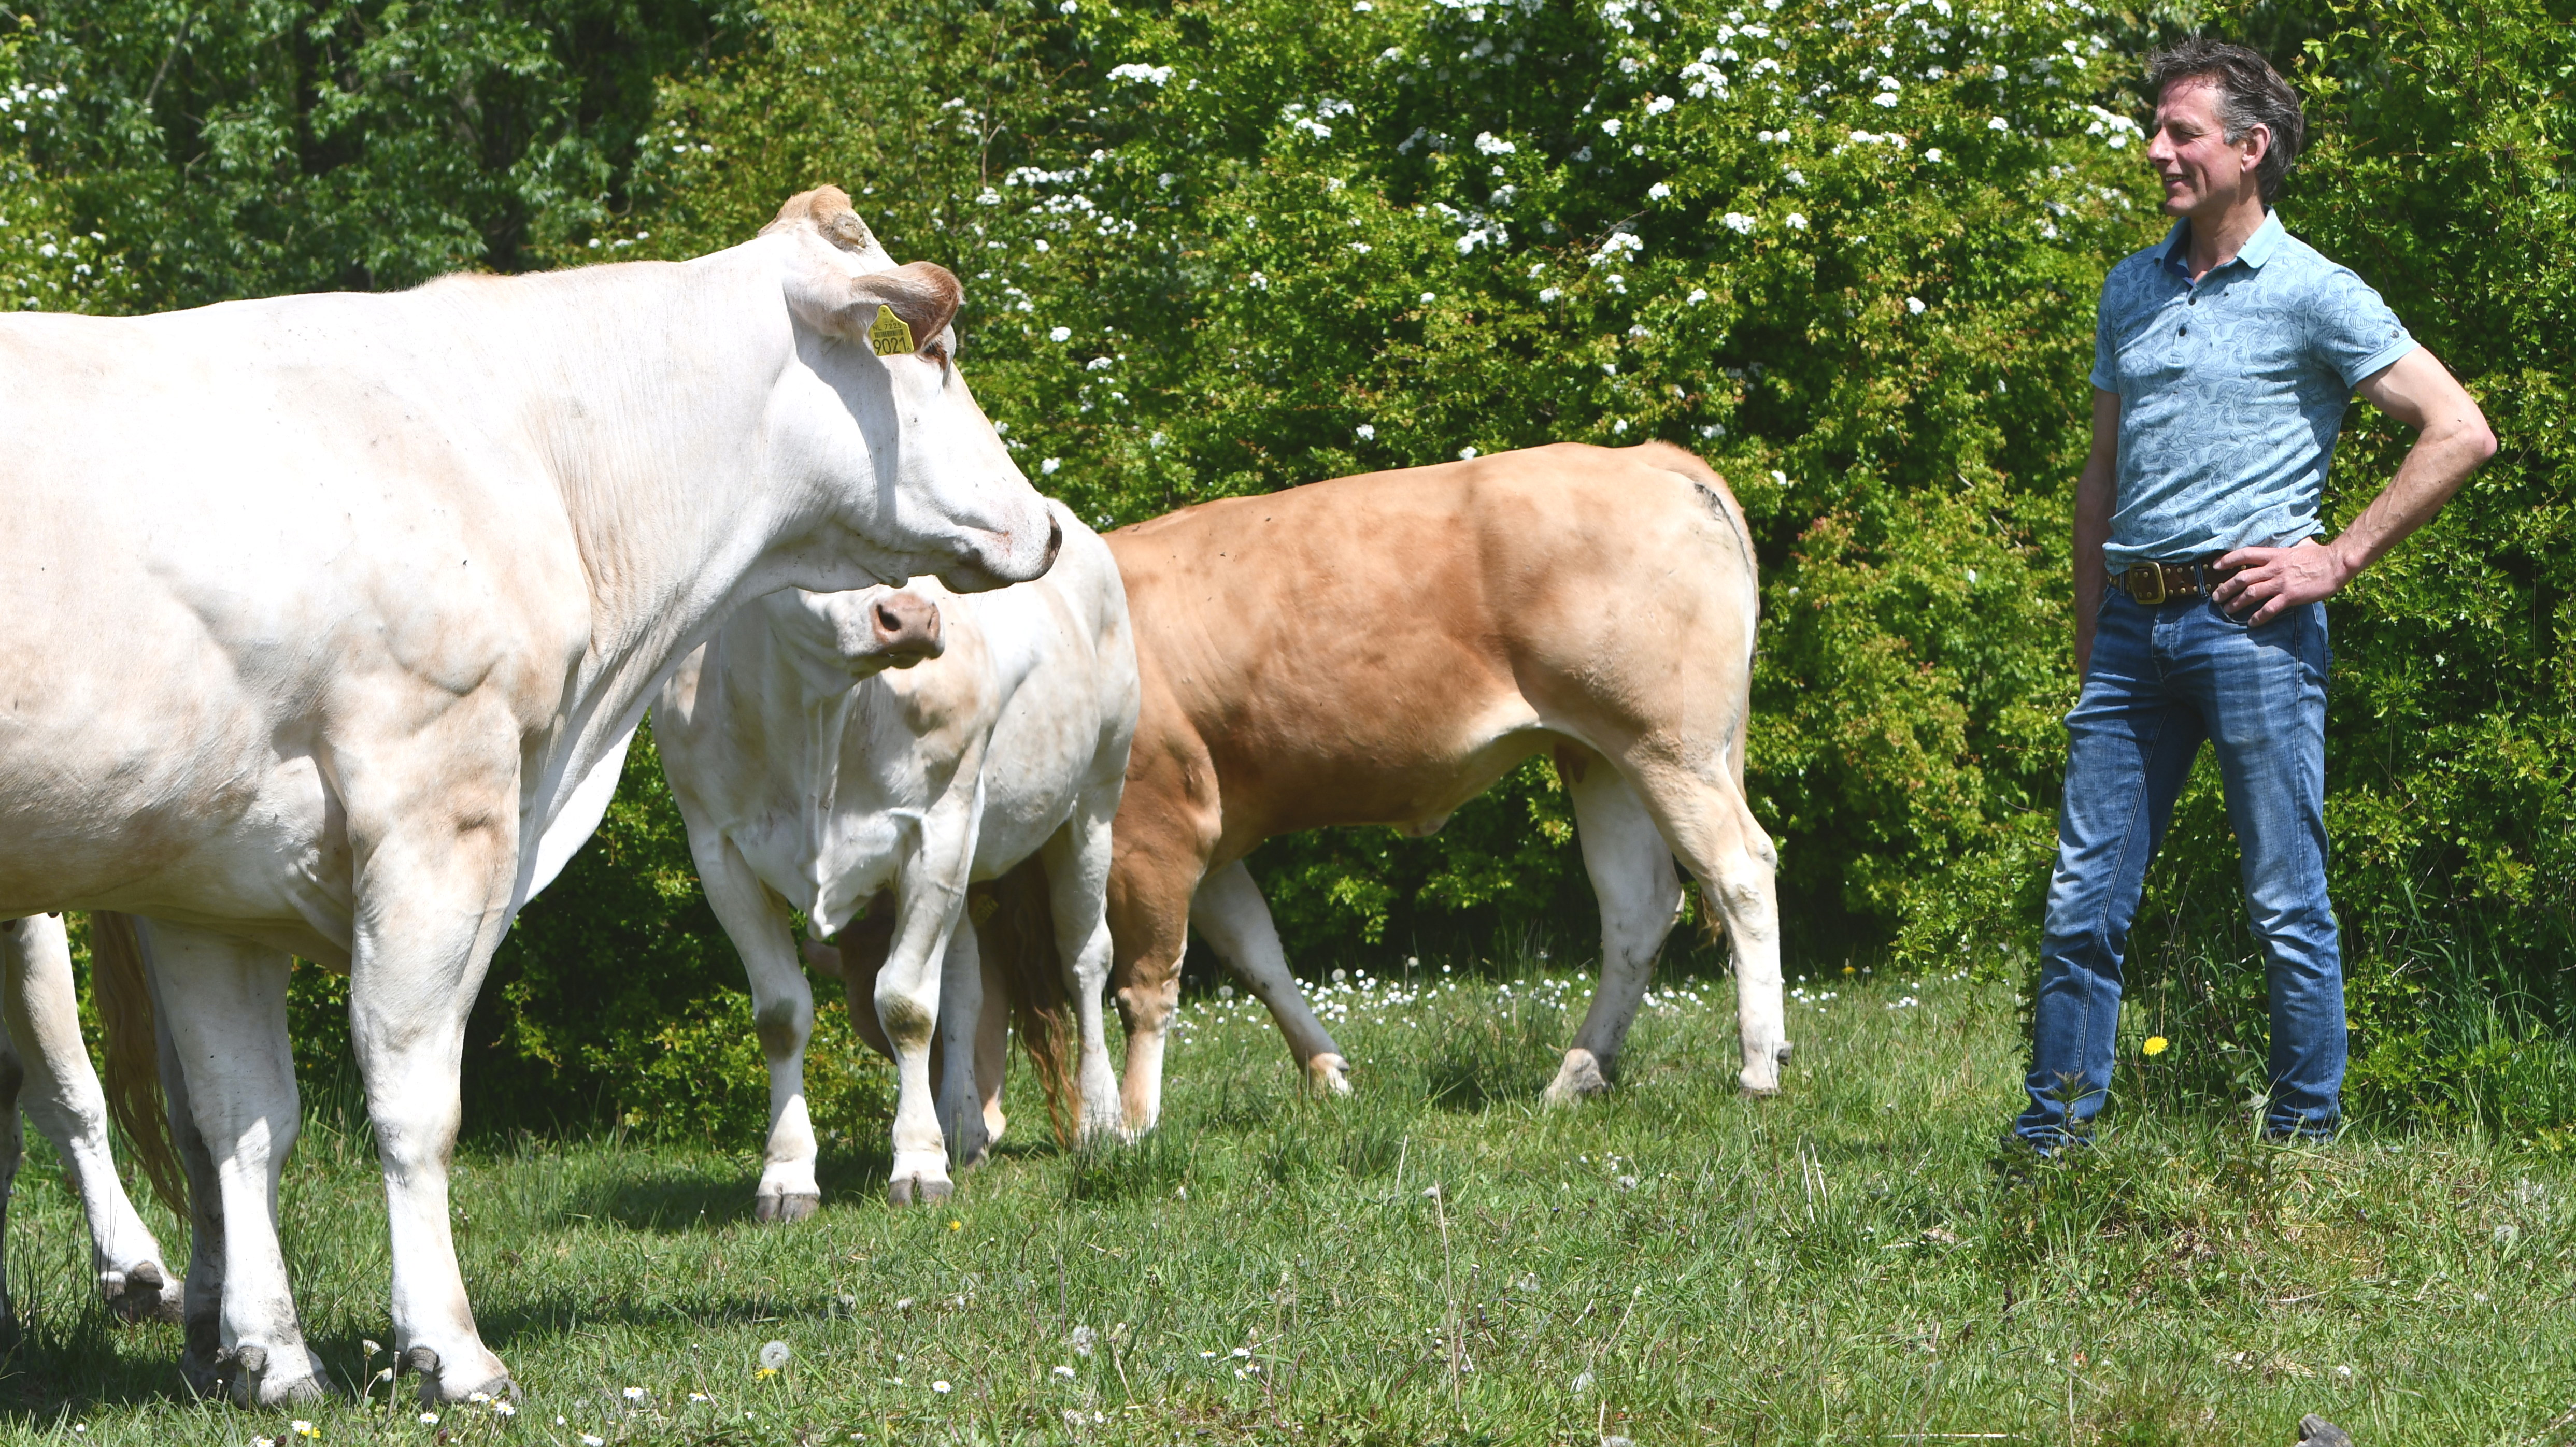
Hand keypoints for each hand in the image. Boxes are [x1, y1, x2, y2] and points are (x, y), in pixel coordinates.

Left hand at [2210, 538, 2352, 623]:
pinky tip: (2251, 623)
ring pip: (2250, 593)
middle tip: (2215, 597)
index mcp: (2275, 555)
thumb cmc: (2321, 555)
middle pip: (2242, 578)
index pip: (2245, 554)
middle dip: (2226, 588)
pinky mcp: (2290, 596)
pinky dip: (2258, 617)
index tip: (2215, 566)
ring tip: (2227, 611)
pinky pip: (2269, 608)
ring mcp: (2281, 583)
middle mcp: (2274, 569)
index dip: (2228, 560)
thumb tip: (2300, 542)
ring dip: (2236, 603)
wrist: (2336, 564)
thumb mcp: (2303, 545)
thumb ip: (2295, 546)